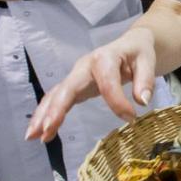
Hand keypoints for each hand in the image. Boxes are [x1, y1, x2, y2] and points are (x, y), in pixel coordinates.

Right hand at [25, 26, 156, 140]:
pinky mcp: (74, 86)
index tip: (131, 118)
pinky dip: (46, 114)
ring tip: (33, 136)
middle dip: (56, 109)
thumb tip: (142, 102)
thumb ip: (146, 79)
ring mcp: (76, 76)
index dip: (117, 102)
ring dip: (43, 115)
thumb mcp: (148, 61)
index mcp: (104, 58)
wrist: (130, 45)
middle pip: (68, 87)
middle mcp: (85, 66)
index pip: (107, 83)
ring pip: (56, 95)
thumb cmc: (138, 53)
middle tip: (47, 130)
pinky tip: (38, 133)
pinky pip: (57, 99)